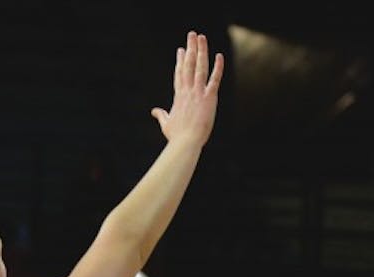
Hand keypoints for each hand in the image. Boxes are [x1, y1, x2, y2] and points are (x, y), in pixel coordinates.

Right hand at [150, 31, 222, 147]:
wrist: (185, 143)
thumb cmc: (176, 136)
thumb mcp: (166, 124)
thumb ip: (161, 115)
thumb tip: (154, 111)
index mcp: (178, 96)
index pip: (179, 73)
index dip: (180, 61)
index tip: (181, 49)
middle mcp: (187, 91)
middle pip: (188, 65)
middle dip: (190, 48)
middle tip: (192, 35)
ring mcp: (198, 93)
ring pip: (200, 67)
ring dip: (201, 50)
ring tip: (201, 37)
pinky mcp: (209, 98)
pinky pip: (214, 79)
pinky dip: (217, 67)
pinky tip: (219, 56)